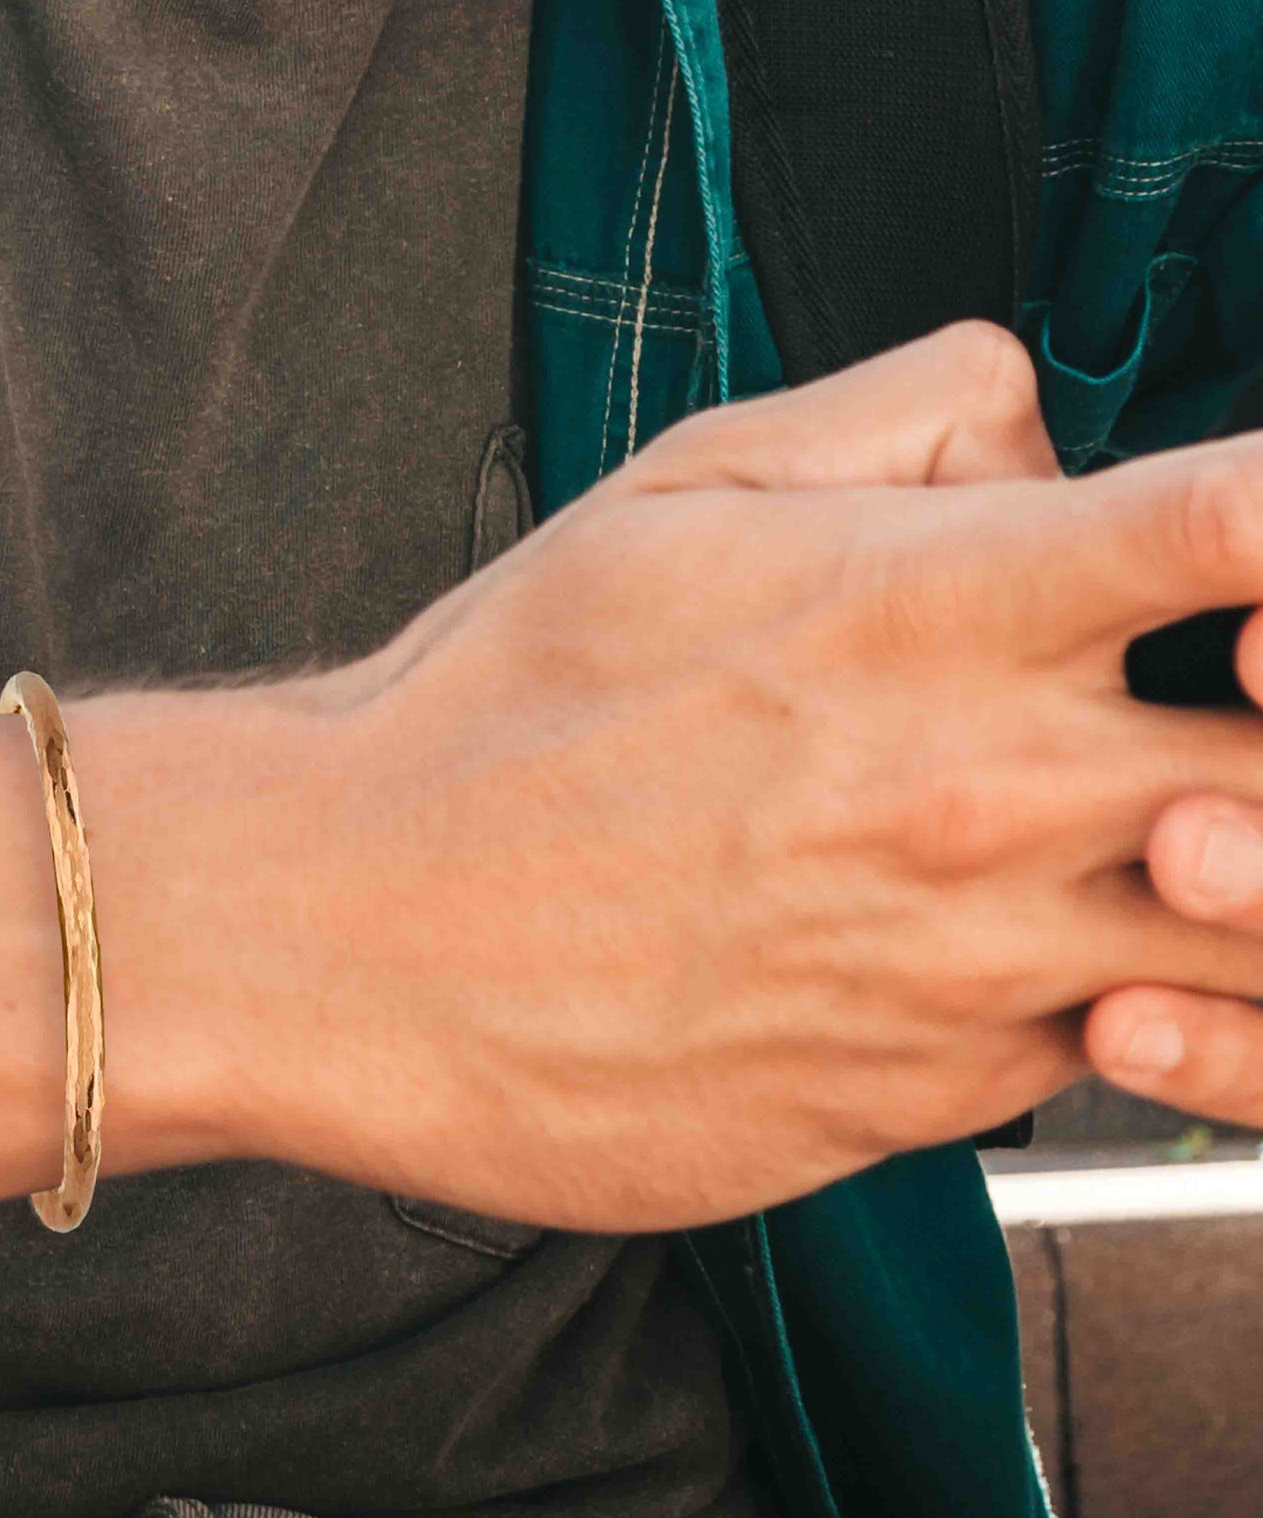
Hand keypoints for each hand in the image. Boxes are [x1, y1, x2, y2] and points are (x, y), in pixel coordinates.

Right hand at [239, 324, 1262, 1230]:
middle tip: (1195, 729)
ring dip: (1222, 895)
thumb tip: (1048, 443)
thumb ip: (907, 418)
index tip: (1252, 564)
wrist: (346, 934)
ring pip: (1244, 947)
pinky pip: (1102, 1051)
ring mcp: (969, 967)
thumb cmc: (492, 707)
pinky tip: (963, 955)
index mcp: (942, 603)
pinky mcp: (921, 1099)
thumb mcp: (677, 485)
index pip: (1252, 531)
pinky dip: (1087, 1002)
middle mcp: (990, 790)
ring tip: (1106, 853)